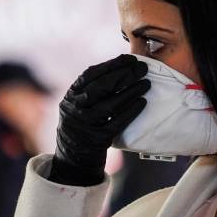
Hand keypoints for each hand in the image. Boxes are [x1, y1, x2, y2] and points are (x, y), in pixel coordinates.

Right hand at [49, 55, 149, 185]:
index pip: (91, 75)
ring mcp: (85, 124)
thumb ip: (92, 89)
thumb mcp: (78, 104)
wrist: (73, 157)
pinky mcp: (98, 138)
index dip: (111, 65)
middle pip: (101, 88)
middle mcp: (74, 108)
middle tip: (142, 69)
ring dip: (131, 92)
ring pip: (110, 105)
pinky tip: (142, 102)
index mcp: (71, 96)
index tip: (130, 59)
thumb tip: (122, 68)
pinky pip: (117, 122)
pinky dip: (131, 111)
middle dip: (124, 75)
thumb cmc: (82, 124)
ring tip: (146, 84)